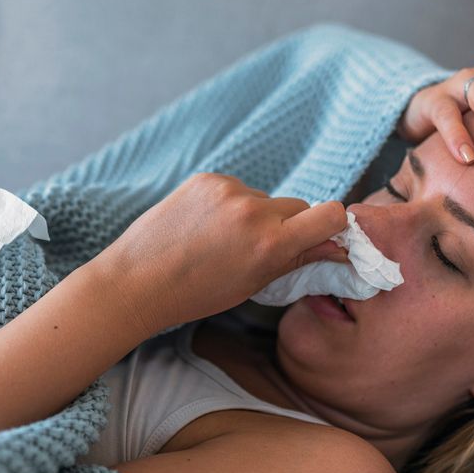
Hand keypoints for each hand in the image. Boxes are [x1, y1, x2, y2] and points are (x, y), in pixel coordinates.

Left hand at [91, 173, 350, 332]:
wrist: (137, 281)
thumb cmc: (196, 293)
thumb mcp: (253, 284)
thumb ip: (297, 260)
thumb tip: (335, 246)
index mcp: (270, 245)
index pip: (331, 215)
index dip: (334, 225)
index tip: (325, 236)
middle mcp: (254, 211)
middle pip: (298, 207)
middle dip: (290, 226)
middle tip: (263, 248)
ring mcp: (228, 191)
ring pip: (265, 199)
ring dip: (257, 215)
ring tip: (223, 240)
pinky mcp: (207, 179)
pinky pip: (236, 189)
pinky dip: (230, 205)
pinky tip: (205, 226)